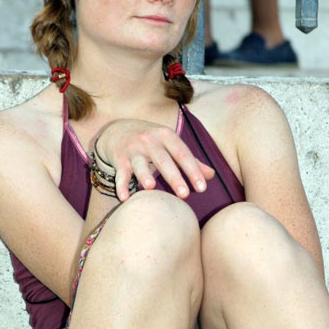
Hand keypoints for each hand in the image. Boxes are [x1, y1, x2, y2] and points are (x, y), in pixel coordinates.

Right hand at [97, 118, 215, 200]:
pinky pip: (121, 174)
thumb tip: (212, 175)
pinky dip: (121, 185)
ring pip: (139, 164)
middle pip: (163, 160)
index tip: (202, 188)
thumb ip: (190, 160)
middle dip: (174, 177)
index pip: (182, 154)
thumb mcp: (170, 144)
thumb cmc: (151, 141)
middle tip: (184, 195)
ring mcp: (133, 149)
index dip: (193, 170)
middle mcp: (149, 140)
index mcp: (166, 136)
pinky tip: (124, 198)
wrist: (117, 130)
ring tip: (150, 187)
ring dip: (144, 174)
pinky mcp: (119, 159)